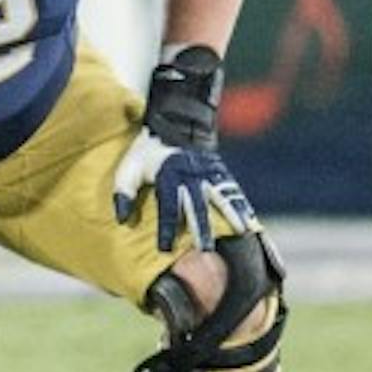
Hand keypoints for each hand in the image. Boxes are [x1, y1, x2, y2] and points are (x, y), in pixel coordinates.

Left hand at [112, 129, 260, 252]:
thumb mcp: (127, 168)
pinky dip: (242, 205)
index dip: (165, 228)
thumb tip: (122, 219)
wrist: (175, 121)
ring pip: (222, 195)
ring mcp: (208, 173)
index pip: (167, 206)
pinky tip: (249, 221)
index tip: (164, 248)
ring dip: (232, 214)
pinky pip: (233, 190)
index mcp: (167, 175)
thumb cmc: (147, 151)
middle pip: (197, 204)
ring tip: (242, 231)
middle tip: (205, 249)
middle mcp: (190, 175)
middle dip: (201, 227)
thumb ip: (124, 192)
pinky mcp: (220, 172)